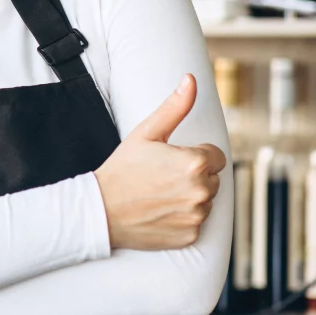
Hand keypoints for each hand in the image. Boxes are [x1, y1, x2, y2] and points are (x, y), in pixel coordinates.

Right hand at [93, 74, 226, 250]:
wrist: (101, 210)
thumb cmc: (122, 168)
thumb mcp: (146, 133)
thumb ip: (175, 106)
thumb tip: (191, 79)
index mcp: (195, 162)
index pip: (215, 156)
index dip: (192, 155)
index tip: (170, 160)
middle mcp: (201, 190)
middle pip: (212, 179)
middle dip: (193, 176)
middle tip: (162, 177)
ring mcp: (197, 215)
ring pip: (206, 200)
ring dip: (190, 197)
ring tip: (160, 194)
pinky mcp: (191, 235)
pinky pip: (196, 222)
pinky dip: (183, 218)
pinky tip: (161, 212)